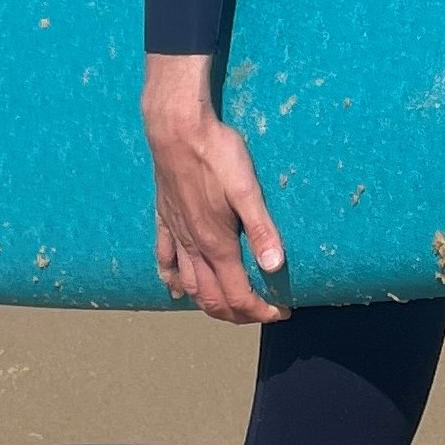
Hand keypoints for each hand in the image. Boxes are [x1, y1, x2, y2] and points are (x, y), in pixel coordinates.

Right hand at [143, 51, 288, 323]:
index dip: (260, 311)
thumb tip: (276, 266)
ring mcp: (175, 235)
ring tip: (230, 306)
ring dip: (209, 303)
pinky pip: (164, 261)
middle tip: (261, 312)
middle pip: (212, 299)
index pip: (238, 295)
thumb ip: (262, 229)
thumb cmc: (216, 154)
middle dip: (238, 314)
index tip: (281, 312)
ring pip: (187, 287)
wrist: (176, 129)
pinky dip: (172, 282)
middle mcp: (193, 247)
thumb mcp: (247, 189)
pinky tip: (176, 290)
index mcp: (217, 244)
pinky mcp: (164, 220)